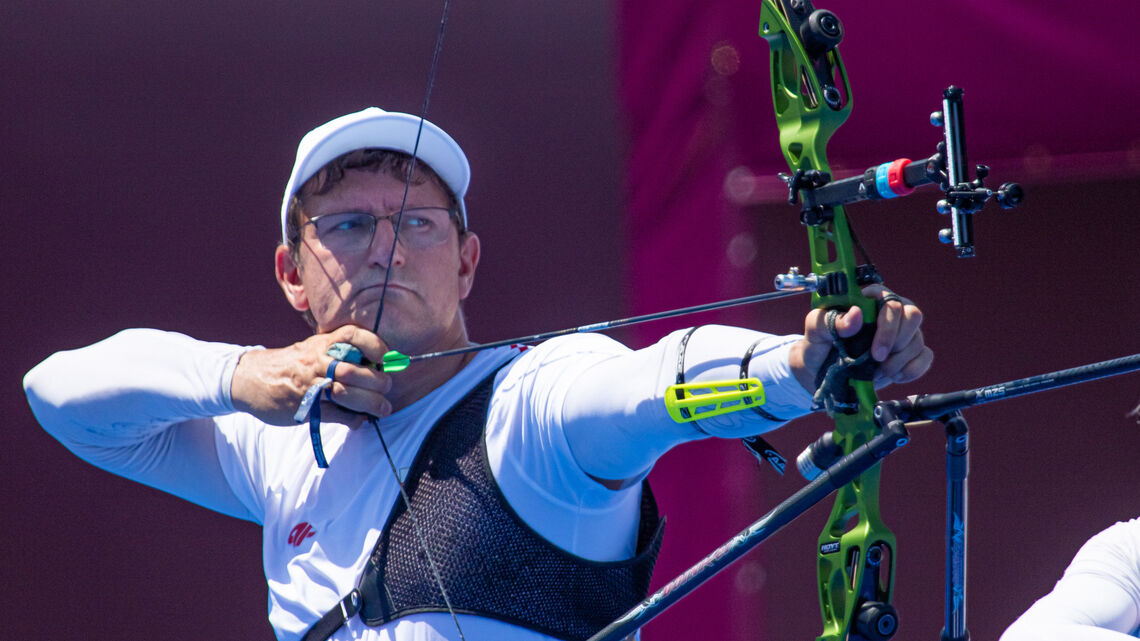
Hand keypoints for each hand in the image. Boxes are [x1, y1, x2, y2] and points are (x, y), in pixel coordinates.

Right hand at [230, 325, 392, 426]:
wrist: (248, 379)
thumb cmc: (288, 364)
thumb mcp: (311, 348)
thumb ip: (338, 354)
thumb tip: (373, 367)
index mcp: (320, 344)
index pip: (352, 335)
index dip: (374, 344)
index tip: (386, 357)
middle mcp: (316, 362)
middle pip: (355, 371)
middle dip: (378, 382)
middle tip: (387, 388)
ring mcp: (309, 386)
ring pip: (347, 394)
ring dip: (371, 403)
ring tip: (382, 409)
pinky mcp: (305, 408)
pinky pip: (336, 415)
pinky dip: (353, 419)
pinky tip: (358, 420)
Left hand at [789, 284, 932, 393]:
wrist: (821, 372)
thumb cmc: (819, 344)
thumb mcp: (815, 331)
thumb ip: (830, 321)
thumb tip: (856, 315)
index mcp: (868, 298)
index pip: (891, 301)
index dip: (888, 327)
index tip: (875, 352)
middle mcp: (889, 310)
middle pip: (913, 316)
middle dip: (897, 344)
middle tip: (877, 361)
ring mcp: (902, 331)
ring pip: (918, 339)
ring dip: (899, 361)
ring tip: (877, 372)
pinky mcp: (909, 351)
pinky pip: (925, 356)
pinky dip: (912, 370)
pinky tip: (894, 376)